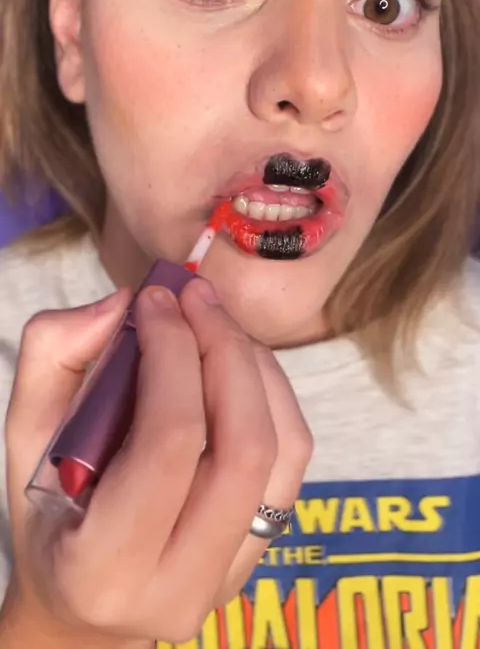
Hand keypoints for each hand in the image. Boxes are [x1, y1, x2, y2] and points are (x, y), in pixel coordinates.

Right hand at [3, 279, 312, 646]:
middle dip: (225, 350)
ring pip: (282, 451)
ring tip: (218, 325)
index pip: (170, 442)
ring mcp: (230, 578)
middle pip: (243, 445)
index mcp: (104, 564)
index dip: (172, 354)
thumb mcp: (25, 433)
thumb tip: (124, 303)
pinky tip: (242, 365)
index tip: (157, 298)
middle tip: (197, 296)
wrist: (81, 607)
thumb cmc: (47, 514)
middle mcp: (180, 585)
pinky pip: (293, 465)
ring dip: (258, 368)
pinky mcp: (258, 559)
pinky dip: (276, 398)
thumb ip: (55, 356)